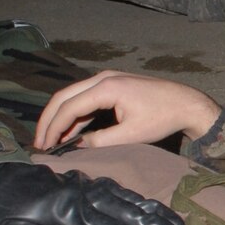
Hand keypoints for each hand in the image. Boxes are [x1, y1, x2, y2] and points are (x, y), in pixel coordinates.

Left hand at [0, 159, 183, 224]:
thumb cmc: (1, 210)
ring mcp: (85, 186)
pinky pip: (116, 189)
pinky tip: (150, 205)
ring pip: (125, 197)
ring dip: (152, 211)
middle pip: (124, 211)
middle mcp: (81, 195)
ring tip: (176, 223)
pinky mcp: (84, 181)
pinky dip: (136, 198)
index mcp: (65, 210)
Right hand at [35, 71, 222, 150]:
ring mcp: (107, 79)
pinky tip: (69, 133)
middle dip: (49, 120)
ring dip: (60, 118)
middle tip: (39, 143)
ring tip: (50, 141)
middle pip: (64, 97)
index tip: (44, 147)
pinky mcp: (112, 85)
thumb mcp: (131, 135)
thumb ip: (100, 142)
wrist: (186, 104)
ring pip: (72, 96)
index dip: (54, 128)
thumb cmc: (162, 118)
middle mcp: (102, 78)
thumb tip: (76, 146)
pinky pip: (85, 98)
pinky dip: (75, 114)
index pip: (69, 107)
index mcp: (106, 87)